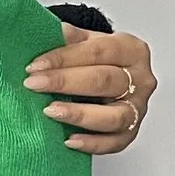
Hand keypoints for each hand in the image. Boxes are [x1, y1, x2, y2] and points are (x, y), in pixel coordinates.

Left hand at [25, 27, 155, 155]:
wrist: (108, 78)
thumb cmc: (95, 60)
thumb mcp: (84, 42)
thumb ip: (67, 37)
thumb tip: (41, 32)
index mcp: (131, 49)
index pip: (97, 52)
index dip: (64, 58)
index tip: (35, 65)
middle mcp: (140, 79)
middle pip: (104, 81)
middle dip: (65, 82)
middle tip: (34, 85)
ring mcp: (137, 108)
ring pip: (113, 115)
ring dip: (79, 114)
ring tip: (50, 111)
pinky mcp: (131, 133)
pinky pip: (114, 142)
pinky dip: (92, 144)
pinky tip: (69, 140)